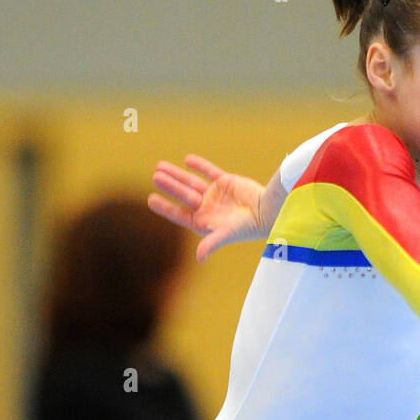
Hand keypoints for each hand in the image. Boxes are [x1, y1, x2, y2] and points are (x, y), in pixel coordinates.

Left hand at [148, 155, 267, 261]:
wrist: (268, 212)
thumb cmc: (247, 227)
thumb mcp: (226, 234)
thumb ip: (211, 244)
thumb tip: (199, 258)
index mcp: (204, 222)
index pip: (179, 214)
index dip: (165, 207)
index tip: (150, 199)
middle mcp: (208, 208)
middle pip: (183, 195)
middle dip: (169, 185)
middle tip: (155, 176)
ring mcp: (216, 195)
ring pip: (192, 182)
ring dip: (177, 174)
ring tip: (160, 166)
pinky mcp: (226, 182)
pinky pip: (209, 172)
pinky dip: (199, 166)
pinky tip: (187, 160)